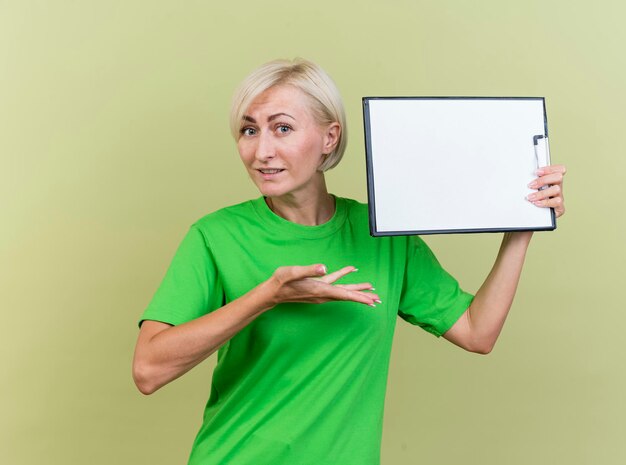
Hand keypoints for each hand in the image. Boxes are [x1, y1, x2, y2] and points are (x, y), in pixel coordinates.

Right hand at [265, 264, 379, 307]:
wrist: (272, 292)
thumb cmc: (281, 282)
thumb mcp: (292, 273)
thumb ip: (308, 270)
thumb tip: (324, 267)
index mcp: (319, 289)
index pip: (343, 294)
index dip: (358, 297)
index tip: (371, 301)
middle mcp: (322, 293)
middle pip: (347, 295)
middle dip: (363, 297)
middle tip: (377, 299)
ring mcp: (320, 292)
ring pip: (343, 291)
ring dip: (356, 290)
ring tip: (370, 289)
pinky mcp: (317, 287)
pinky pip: (335, 283)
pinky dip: (344, 277)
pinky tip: (350, 270)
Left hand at [526, 164, 566, 217]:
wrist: (534, 217)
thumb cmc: (532, 200)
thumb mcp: (530, 189)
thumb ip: (529, 181)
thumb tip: (517, 176)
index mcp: (552, 180)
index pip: (559, 169)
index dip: (550, 169)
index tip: (537, 172)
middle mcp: (557, 187)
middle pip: (558, 177)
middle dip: (543, 180)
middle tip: (530, 185)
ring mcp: (559, 197)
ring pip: (556, 190)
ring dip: (541, 193)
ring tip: (530, 197)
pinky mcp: (559, 208)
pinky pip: (556, 202)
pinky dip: (545, 202)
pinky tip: (537, 203)